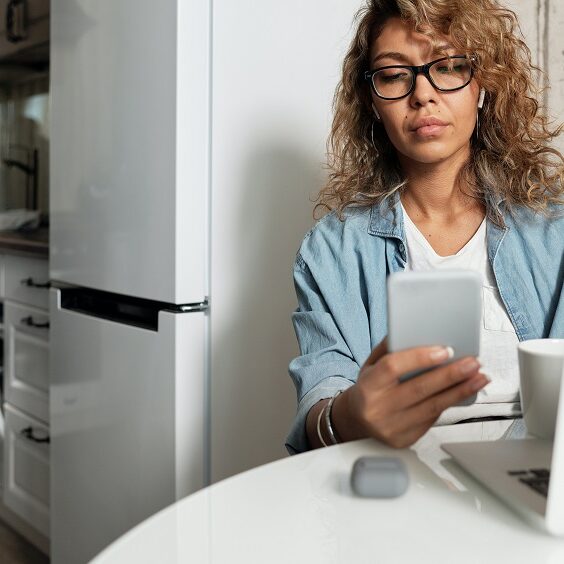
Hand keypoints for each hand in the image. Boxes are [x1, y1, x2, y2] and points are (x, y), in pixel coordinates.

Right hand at [332, 338, 488, 447]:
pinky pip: (432, 419)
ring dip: (460, 391)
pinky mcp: (404, 440)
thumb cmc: (369, 388)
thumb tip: (415, 332)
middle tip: (472, 363)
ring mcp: (391, 427)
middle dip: (450, 374)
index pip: (393, 367)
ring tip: (479, 377)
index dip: (420, 358)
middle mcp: (378, 408)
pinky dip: (450, 404)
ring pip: (432, 407)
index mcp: (368, 385)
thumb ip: (389, 349)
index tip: (445, 350)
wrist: (356, 420)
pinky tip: (464, 392)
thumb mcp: (370, 365)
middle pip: (419, 389)